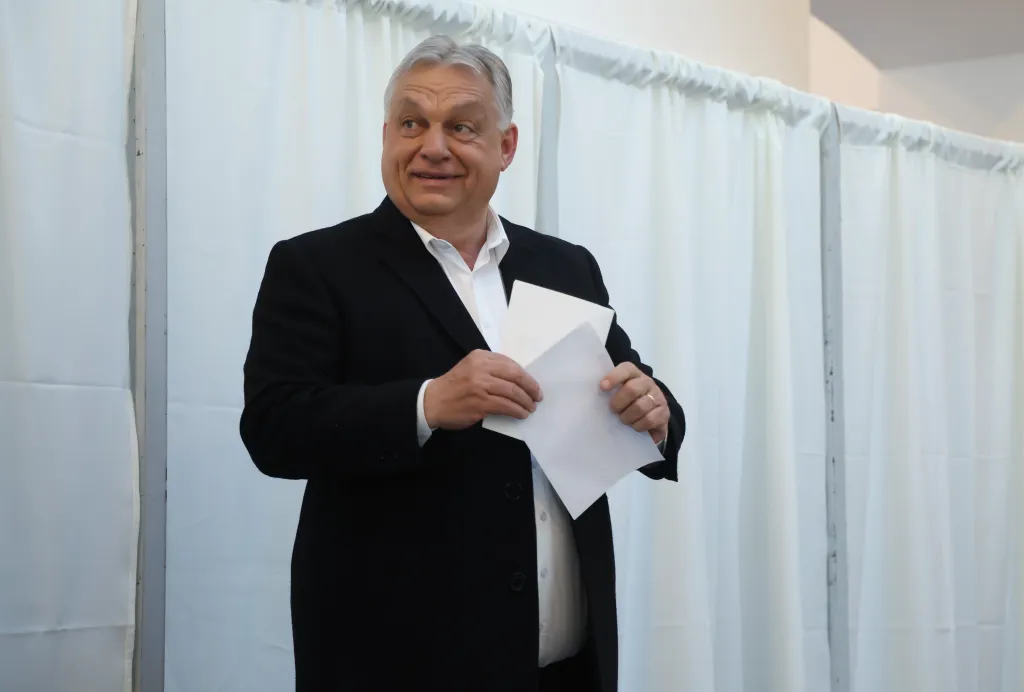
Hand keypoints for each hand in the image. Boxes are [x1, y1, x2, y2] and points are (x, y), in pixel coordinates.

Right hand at [424, 350, 543, 430]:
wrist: (432, 402)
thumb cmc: (453, 387)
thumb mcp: (470, 368)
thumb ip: (490, 369)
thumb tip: (517, 380)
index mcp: (479, 357)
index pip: (510, 363)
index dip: (525, 375)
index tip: (532, 384)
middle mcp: (480, 368)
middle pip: (515, 375)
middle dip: (530, 387)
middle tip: (537, 396)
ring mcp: (480, 385)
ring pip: (512, 391)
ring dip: (525, 401)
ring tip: (530, 407)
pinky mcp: (480, 402)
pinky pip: (506, 406)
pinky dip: (517, 410)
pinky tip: (521, 414)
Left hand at [601, 363, 669, 444]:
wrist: (652, 417)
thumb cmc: (628, 403)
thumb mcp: (618, 393)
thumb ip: (609, 390)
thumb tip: (593, 393)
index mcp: (634, 374)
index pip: (626, 369)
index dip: (614, 377)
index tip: (602, 387)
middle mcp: (647, 383)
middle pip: (632, 389)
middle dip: (619, 402)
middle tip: (613, 410)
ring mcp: (658, 397)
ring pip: (640, 406)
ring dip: (628, 416)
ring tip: (624, 420)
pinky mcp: (664, 412)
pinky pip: (649, 419)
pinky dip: (638, 425)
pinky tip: (635, 426)